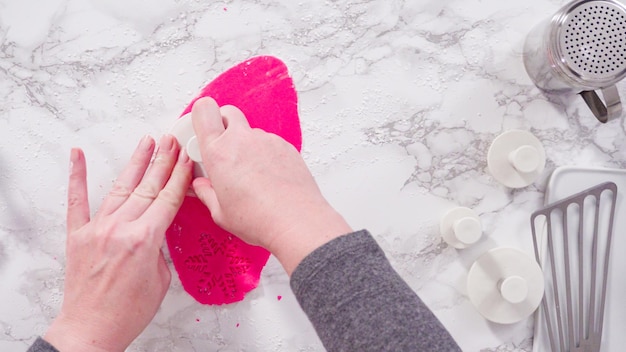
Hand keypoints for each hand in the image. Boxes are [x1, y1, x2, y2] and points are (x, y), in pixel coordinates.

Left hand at [44, 135, 191, 351]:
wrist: (91, 330)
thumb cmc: (128, 312)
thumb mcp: (161, 279)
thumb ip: (159, 247)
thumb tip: (157, 228)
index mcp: (145, 240)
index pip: (168, 199)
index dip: (180, 176)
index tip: (187, 158)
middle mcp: (120, 229)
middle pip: (148, 187)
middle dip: (164, 161)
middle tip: (172, 141)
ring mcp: (97, 229)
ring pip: (121, 187)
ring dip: (137, 162)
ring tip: (148, 142)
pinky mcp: (78, 235)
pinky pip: (77, 201)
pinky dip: (77, 176)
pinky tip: (78, 155)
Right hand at [191, 97, 351, 274]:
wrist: (297, 221)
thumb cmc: (259, 219)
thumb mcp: (220, 213)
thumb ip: (207, 194)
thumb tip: (202, 187)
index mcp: (219, 152)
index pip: (204, 111)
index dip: (201, 116)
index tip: (200, 133)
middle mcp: (243, 139)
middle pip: (228, 113)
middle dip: (223, 125)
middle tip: (223, 151)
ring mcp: (267, 141)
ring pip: (251, 132)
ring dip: (246, 146)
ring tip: (251, 176)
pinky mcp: (287, 147)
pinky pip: (270, 144)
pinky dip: (266, 155)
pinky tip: (269, 179)